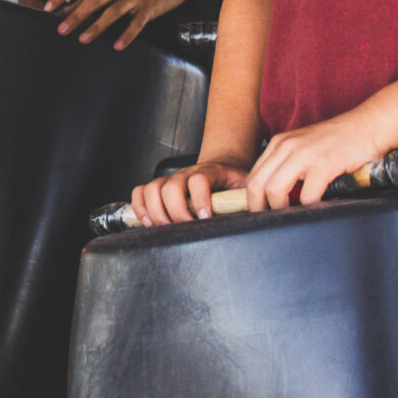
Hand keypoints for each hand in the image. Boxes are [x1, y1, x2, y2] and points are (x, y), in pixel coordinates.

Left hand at [47, 0, 188, 47]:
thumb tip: (70, 7)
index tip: (47, 7)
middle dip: (76, 16)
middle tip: (61, 30)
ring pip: (112, 12)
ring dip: (96, 26)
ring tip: (83, 40)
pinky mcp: (150, 7)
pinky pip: (136, 23)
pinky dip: (126, 35)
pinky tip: (117, 46)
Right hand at [129, 159, 247, 225]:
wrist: (224, 168)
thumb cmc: (235, 183)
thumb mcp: (247, 186)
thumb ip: (248, 198)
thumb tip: (257, 215)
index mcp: (210, 172)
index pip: (198, 180)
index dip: (200, 199)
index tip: (205, 218)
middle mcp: (186, 174)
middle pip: (170, 187)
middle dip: (175, 211)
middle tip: (185, 228)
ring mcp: (171, 180)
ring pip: (152, 189)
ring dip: (155, 211)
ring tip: (165, 229)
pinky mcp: (160, 187)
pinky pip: (140, 191)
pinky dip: (140, 207)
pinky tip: (149, 222)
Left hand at [247, 114, 389, 210]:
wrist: (368, 125)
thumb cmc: (339, 142)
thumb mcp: (304, 148)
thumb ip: (288, 166)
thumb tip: (275, 198)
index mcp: (279, 144)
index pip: (253, 177)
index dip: (253, 199)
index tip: (262, 213)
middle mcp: (286, 146)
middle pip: (256, 185)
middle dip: (260, 208)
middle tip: (271, 222)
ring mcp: (304, 154)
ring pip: (274, 190)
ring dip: (281, 209)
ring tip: (293, 216)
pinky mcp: (324, 163)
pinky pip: (306, 196)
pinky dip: (310, 208)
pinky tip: (319, 207)